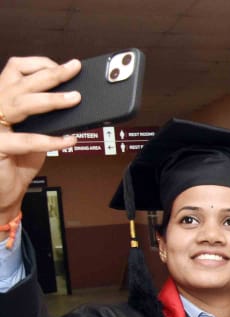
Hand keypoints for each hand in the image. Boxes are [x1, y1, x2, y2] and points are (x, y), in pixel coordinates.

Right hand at [0, 57, 81, 222]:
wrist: (4, 191)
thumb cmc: (19, 160)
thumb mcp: (35, 131)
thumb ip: (46, 115)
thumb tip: (74, 99)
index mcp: (1, 99)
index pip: (14, 70)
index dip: (38, 64)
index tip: (64, 66)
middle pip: (20, 82)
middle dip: (51, 74)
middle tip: (74, 69)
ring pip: (21, 104)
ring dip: (51, 100)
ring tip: (75, 99)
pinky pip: (27, 140)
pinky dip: (51, 140)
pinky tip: (70, 139)